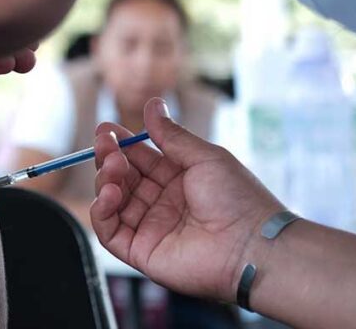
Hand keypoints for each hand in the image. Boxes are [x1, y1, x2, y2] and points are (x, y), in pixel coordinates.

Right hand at [90, 98, 283, 301]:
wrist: (253, 244)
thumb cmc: (238, 199)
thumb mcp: (204, 157)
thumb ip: (171, 135)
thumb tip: (152, 104)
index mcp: (178, 180)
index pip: (139, 159)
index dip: (121, 144)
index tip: (106, 129)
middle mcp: (161, 204)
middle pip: (121, 178)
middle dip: (109, 158)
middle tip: (105, 143)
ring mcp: (150, 228)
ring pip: (111, 202)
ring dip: (105, 180)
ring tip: (112, 166)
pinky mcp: (141, 252)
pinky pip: (109, 232)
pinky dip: (102, 211)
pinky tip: (110, 192)